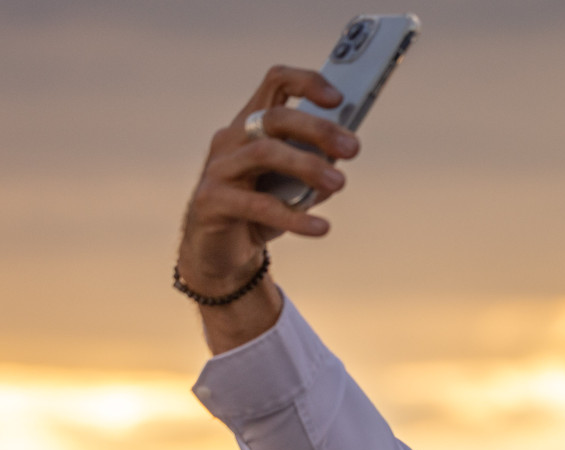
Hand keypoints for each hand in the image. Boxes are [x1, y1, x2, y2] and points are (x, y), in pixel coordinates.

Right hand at [176, 66, 361, 295]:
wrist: (221, 252)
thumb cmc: (261, 210)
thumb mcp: (294, 184)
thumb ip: (315, 164)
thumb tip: (342, 153)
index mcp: (252, 124)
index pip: (277, 82)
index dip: (308, 83)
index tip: (340, 99)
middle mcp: (231, 138)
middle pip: (274, 116)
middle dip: (318, 128)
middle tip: (353, 148)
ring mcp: (218, 168)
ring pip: (264, 153)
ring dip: (308, 166)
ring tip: (340, 183)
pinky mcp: (211, 201)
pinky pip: (257, 205)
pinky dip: (294, 216)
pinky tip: (320, 227)